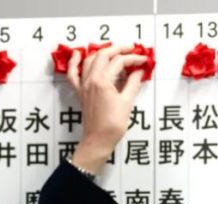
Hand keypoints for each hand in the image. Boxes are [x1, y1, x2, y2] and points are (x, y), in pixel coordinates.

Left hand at [66, 45, 146, 173]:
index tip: (144, 61)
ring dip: (102, 52)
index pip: (119, 61)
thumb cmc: (112, 125)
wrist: (98, 140)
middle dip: (119, 49)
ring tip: (115, 51)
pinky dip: (74, 63)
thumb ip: (133, 83)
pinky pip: (73, 74)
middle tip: (132, 49)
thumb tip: (139, 71)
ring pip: (89, 61)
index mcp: (102, 82)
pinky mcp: (80, 93)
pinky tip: (77, 54)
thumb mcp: (127, 102)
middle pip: (103, 55)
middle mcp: (90, 81)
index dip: (133, 59)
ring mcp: (83, 86)